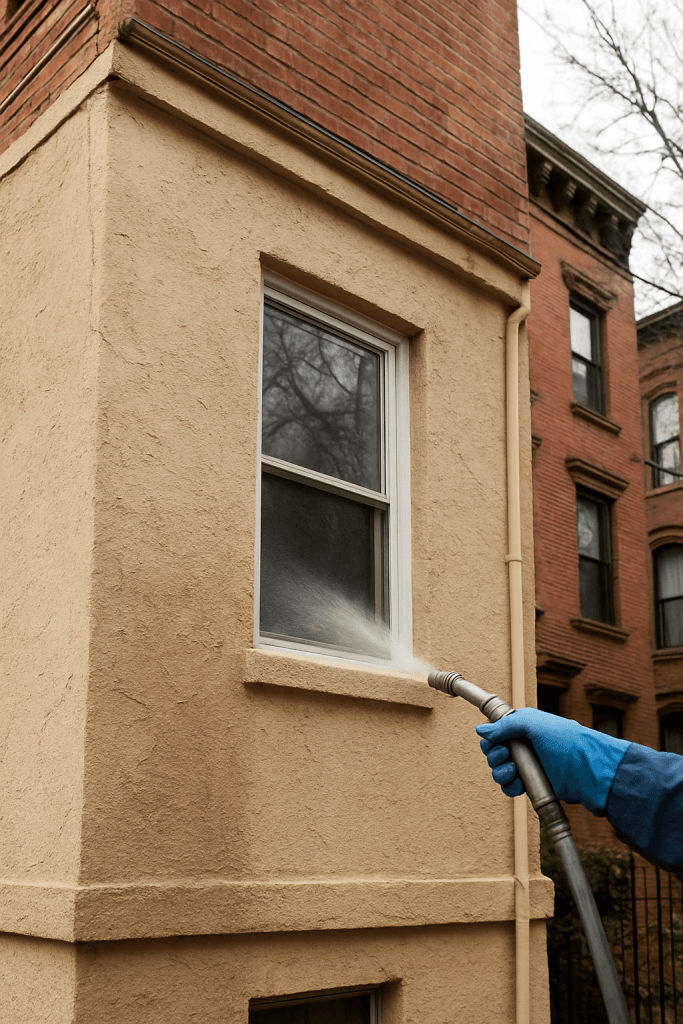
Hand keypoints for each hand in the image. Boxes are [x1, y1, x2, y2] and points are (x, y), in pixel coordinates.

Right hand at [476, 708, 630, 813]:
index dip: (491, 740)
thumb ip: (504, 725)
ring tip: (513, 772)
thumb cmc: (566, 741)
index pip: (495, 733)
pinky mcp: (532, 784)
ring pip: (499, 771)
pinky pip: (510, 787)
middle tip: (506, 757)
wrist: (589, 770)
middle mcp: (524, 746)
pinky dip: (509, 787)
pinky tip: (517, 785)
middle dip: (495, 756)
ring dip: (500, 772)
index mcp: (523, 727)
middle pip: (494, 752)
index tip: (497, 744)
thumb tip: (480, 730)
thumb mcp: (534, 724)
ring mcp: (528, 765)